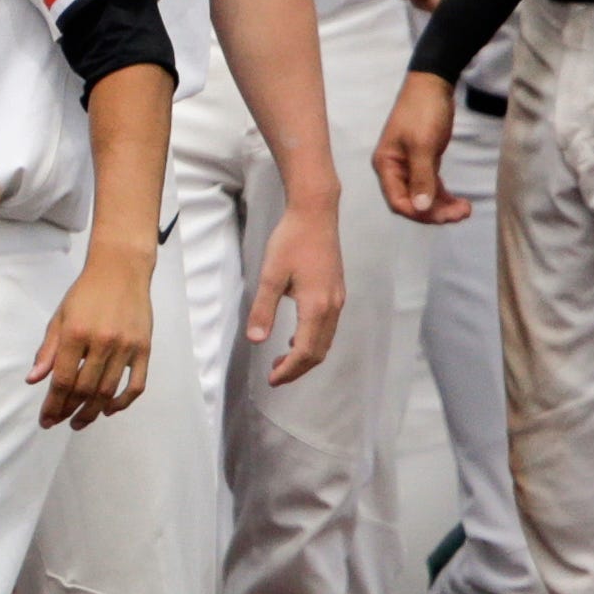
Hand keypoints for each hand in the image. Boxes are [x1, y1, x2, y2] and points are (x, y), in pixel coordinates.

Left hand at [27, 242, 152, 428]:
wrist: (121, 270)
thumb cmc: (86, 293)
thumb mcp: (60, 317)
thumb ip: (48, 351)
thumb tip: (34, 380)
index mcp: (76, 333)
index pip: (63, 380)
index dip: (53, 405)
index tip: (46, 420)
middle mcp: (102, 341)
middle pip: (85, 389)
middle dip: (69, 411)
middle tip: (60, 423)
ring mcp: (126, 346)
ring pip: (108, 391)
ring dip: (93, 412)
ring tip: (80, 422)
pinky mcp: (144, 348)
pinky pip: (136, 385)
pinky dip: (123, 402)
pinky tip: (109, 409)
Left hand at [249, 198, 343, 385]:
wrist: (315, 214)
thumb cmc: (291, 240)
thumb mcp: (270, 275)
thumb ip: (263, 309)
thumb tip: (256, 340)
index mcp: (316, 306)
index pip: (305, 351)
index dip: (289, 370)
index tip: (272, 379)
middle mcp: (332, 306)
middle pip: (319, 351)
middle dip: (298, 369)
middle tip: (275, 376)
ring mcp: (337, 299)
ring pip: (325, 340)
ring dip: (306, 356)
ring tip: (282, 361)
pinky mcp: (336, 291)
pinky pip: (327, 327)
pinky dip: (313, 340)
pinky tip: (294, 337)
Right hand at [374, 71, 466, 223]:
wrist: (433, 84)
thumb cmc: (423, 111)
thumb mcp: (423, 144)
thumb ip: (421, 177)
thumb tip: (420, 208)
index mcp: (387, 165)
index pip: (398, 201)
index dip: (419, 213)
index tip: (443, 215)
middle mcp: (395, 169)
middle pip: (412, 202)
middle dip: (435, 211)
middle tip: (461, 213)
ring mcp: (410, 165)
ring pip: (423, 195)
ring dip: (442, 206)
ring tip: (465, 210)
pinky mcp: (424, 160)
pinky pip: (431, 185)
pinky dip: (444, 195)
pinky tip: (459, 201)